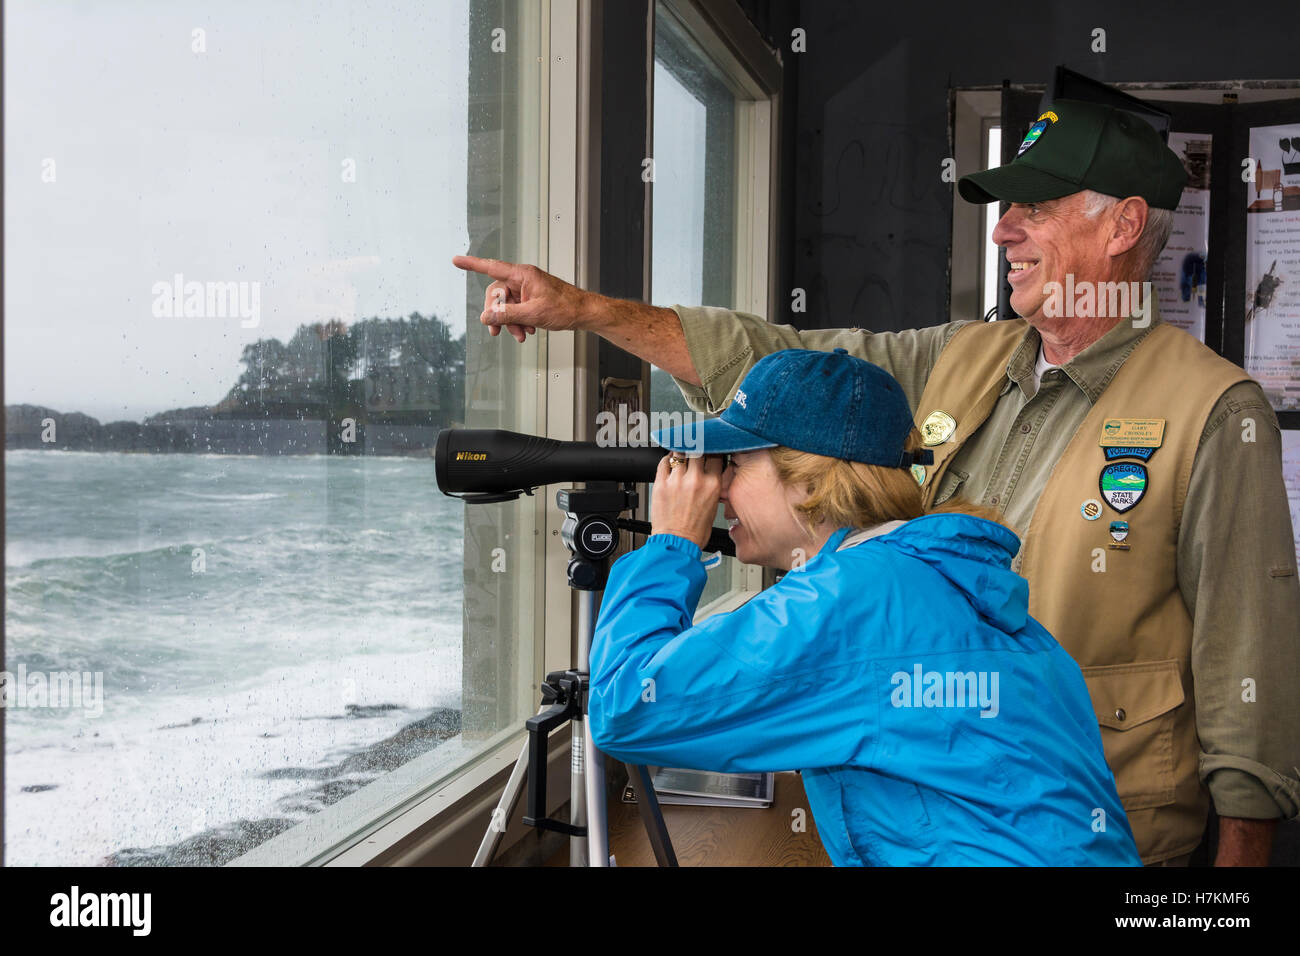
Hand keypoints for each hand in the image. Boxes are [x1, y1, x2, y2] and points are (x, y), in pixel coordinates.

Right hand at [452, 254, 593, 343]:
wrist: (585, 313)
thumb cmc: (566, 308)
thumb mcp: (533, 314)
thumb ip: (507, 316)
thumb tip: (485, 317)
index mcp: (522, 275)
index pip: (491, 267)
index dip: (472, 264)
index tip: (456, 260)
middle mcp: (523, 279)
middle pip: (497, 293)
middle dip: (497, 314)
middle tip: (497, 331)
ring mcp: (527, 289)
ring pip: (507, 305)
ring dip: (510, 321)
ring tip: (520, 335)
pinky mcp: (532, 298)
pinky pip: (517, 309)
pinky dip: (518, 321)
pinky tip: (527, 331)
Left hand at [650, 453, 724, 549]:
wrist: (677, 543)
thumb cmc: (695, 531)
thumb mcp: (714, 505)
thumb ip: (712, 485)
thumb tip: (709, 471)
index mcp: (712, 485)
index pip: (716, 455)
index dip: (713, 450)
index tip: (710, 450)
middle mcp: (696, 480)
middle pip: (698, 450)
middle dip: (697, 449)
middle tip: (695, 450)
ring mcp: (677, 480)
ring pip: (680, 453)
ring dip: (681, 453)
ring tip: (682, 457)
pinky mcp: (661, 484)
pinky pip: (664, 462)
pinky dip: (667, 460)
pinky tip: (670, 463)